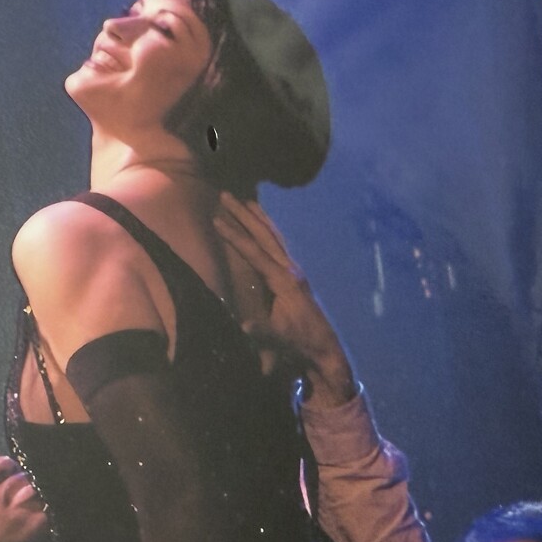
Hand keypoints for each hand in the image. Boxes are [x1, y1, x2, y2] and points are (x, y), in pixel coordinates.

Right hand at [214, 192, 357, 406]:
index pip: (254, 252)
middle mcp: (290, 269)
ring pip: (274, 236)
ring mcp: (295, 270)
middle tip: (227, 195)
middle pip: (264, 235)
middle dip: (244, 214)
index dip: (234, 236)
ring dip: (258, 217)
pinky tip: (264, 225)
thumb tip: (243, 325)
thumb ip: (262, 331)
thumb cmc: (299, 343)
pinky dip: (269, 229)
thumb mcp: (280, 339)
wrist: (325, 347)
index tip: (217, 219)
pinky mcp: (296, 275)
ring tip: (245, 200)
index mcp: (283, 280)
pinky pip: (280, 244)